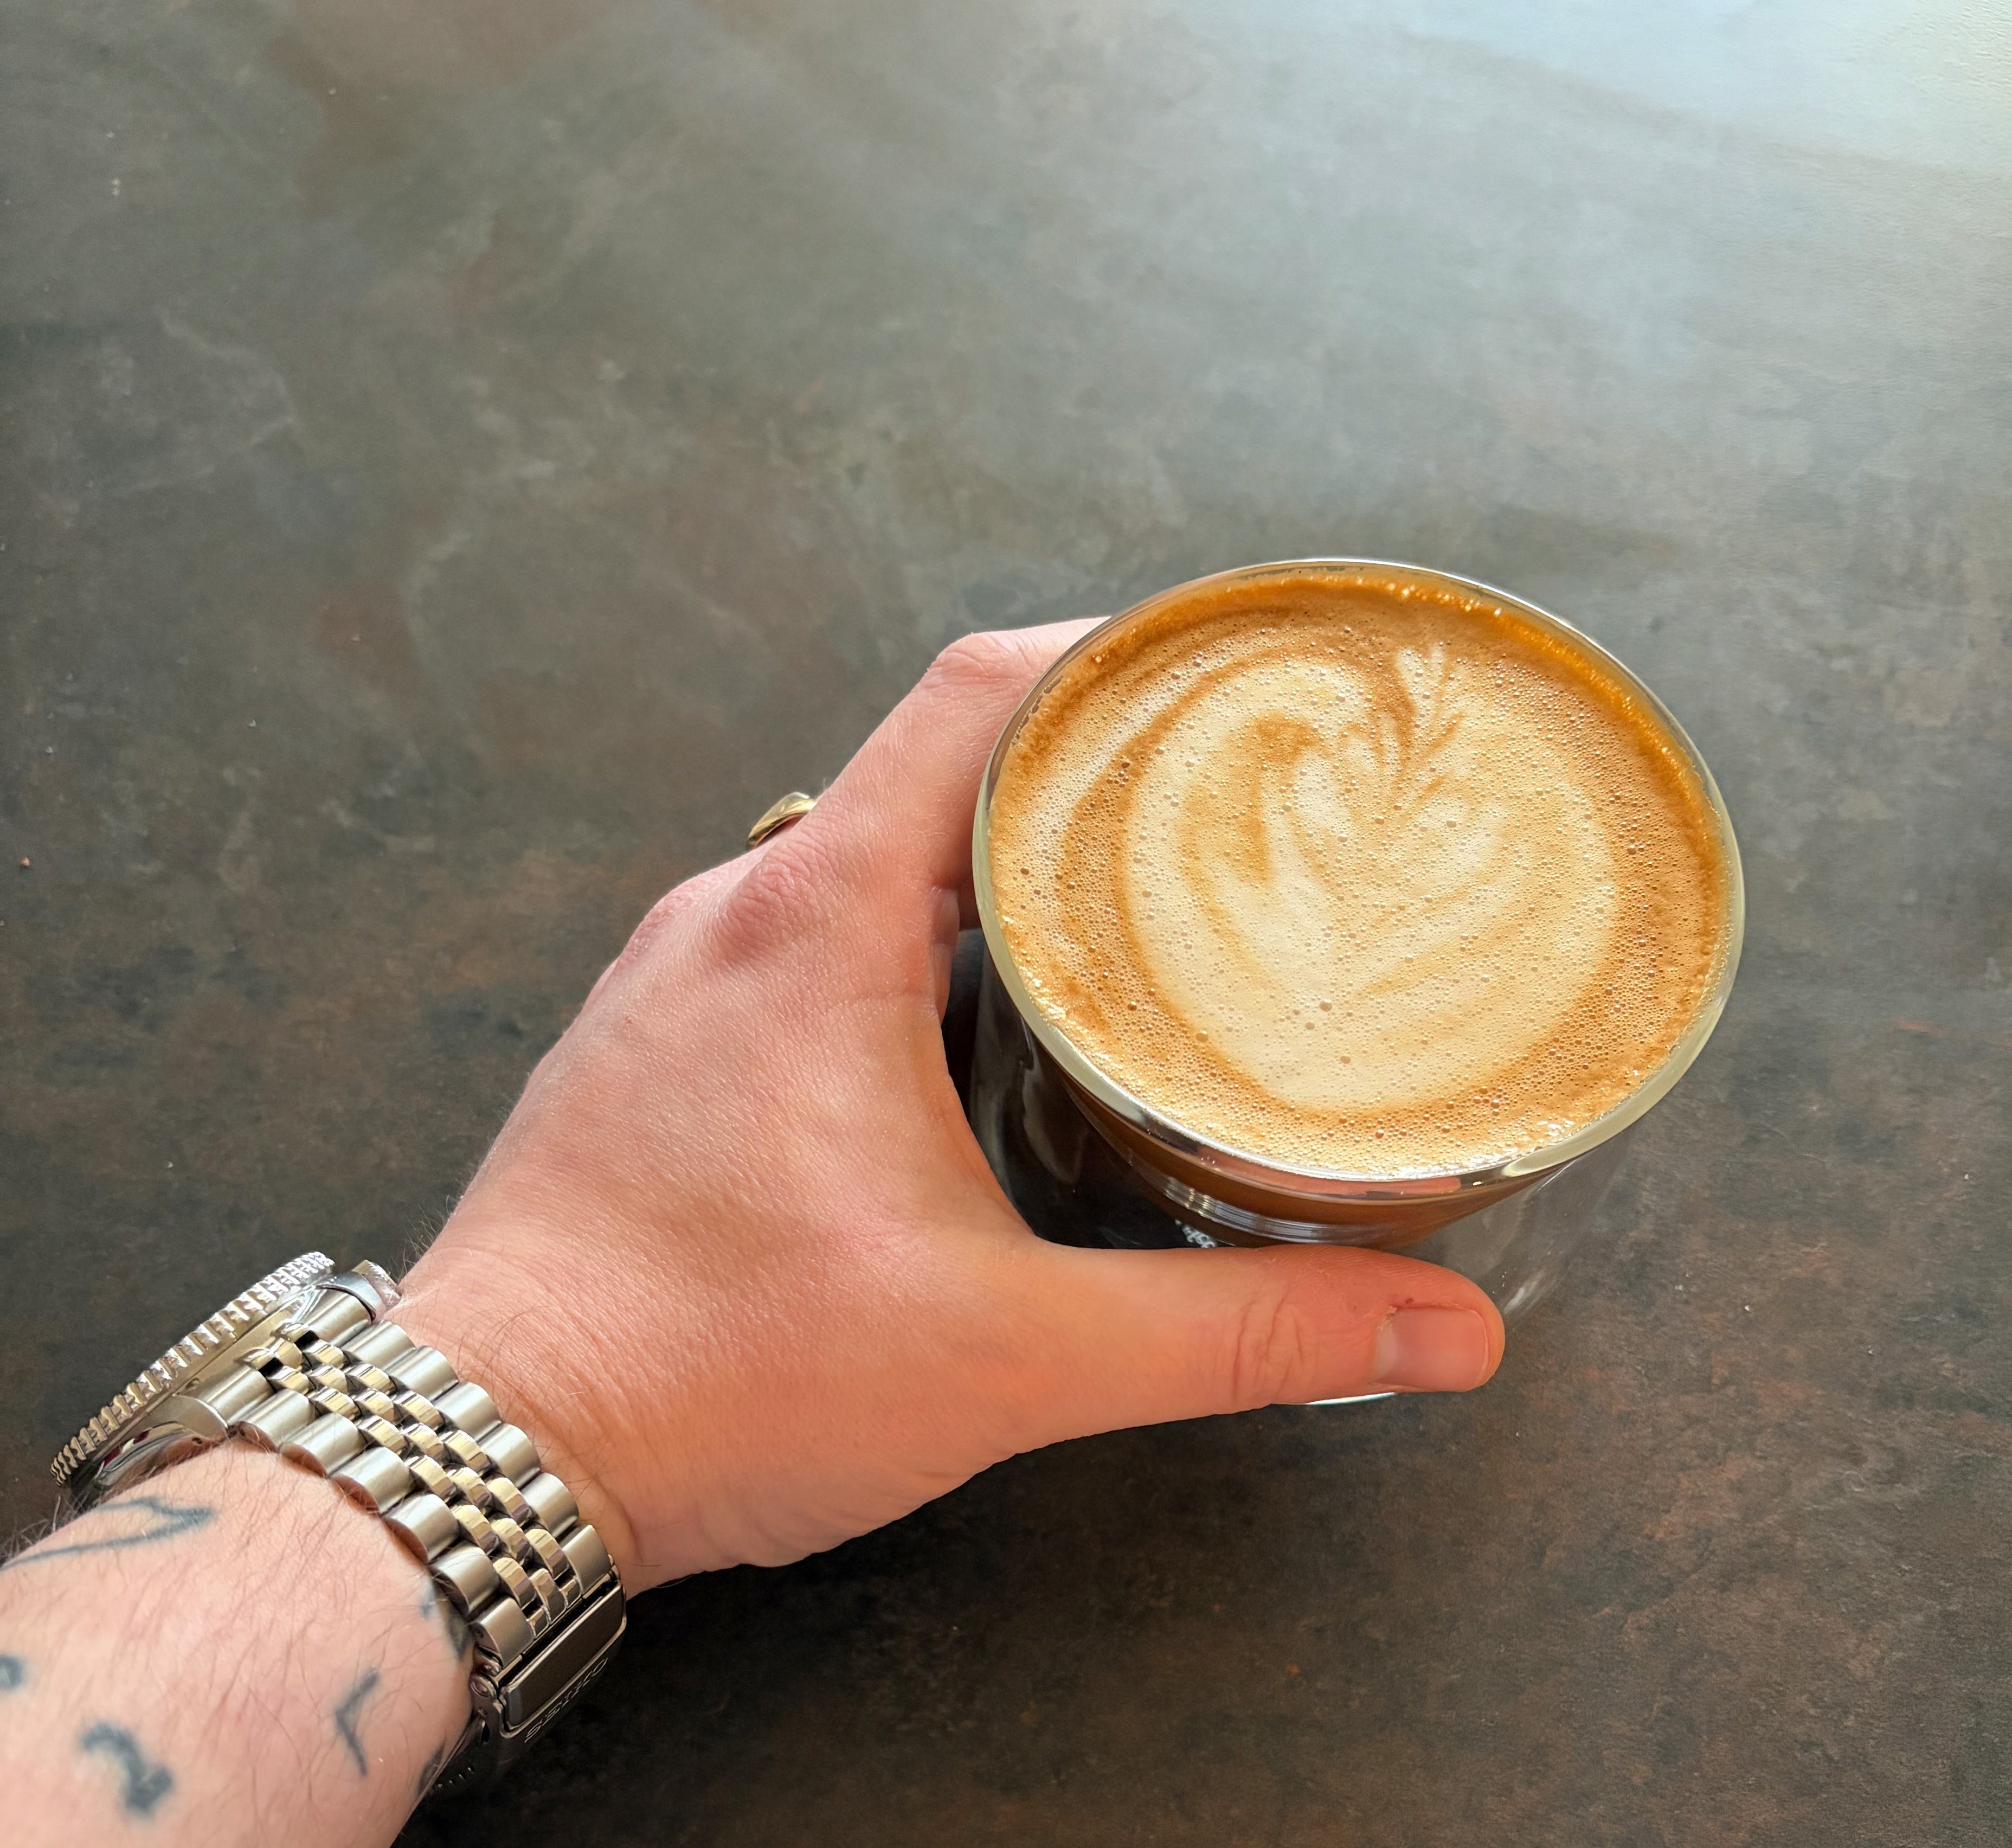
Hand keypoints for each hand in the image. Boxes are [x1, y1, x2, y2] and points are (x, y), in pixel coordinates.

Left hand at [399, 625, 1504, 1588]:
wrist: (478, 1455)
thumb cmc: (711, 1378)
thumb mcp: (1012, 1353)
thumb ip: (1236, 1333)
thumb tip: (1438, 1334)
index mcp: (819, 922)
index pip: (974, 694)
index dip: (1107, 652)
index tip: (1216, 664)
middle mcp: (736, 913)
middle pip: (930, 766)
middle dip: (1077, 775)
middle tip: (1212, 810)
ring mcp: (679, 975)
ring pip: (860, 856)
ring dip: (984, 869)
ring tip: (1113, 918)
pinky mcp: (653, 1045)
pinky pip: (796, 934)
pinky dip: (900, 940)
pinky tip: (964, 1026)